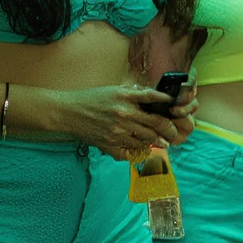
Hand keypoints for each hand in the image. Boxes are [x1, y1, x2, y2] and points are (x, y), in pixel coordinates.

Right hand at [48, 83, 190, 156]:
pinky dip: (137, 152)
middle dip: (168, 131)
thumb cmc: (92, 98)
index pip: (155, 101)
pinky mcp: (109, 144)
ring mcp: (117, 132)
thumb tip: (153, 96)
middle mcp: (124, 115)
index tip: (174, 109)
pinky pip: (130, 153)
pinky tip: (140, 150)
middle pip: (156, 124)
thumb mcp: (114, 89)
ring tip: (161, 143)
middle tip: (172, 134)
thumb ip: (134, 93)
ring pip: (146, 140)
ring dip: (155, 142)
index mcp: (126, 98)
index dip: (168, 105)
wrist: (68, 112)